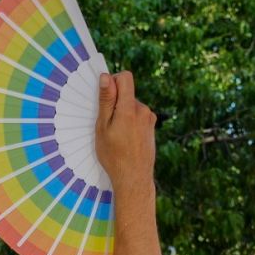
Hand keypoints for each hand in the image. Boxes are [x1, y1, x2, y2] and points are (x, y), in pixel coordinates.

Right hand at [94, 71, 155, 189]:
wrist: (134, 178)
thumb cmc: (114, 156)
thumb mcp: (103, 127)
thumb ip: (106, 100)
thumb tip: (106, 77)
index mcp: (130, 108)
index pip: (125, 77)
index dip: (113, 81)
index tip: (106, 96)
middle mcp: (143, 110)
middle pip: (127, 94)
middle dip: (116, 103)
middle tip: (108, 125)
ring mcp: (150, 119)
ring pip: (132, 106)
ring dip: (123, 114)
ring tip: (117, 135)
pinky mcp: (152, 127)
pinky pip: (138, 116)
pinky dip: (130, 123)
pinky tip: (126, 140)